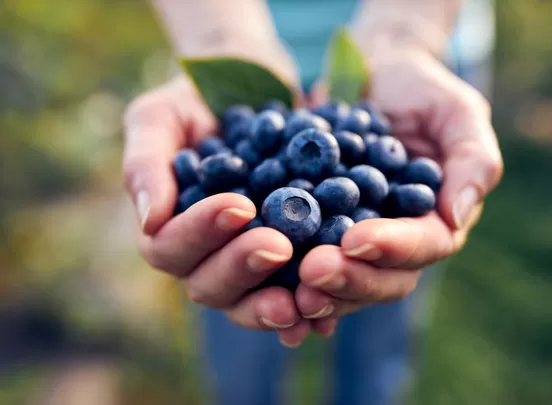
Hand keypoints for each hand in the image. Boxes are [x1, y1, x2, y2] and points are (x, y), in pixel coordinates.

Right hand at [122, 54, 310, 346]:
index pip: (170, 247)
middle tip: (279, 246)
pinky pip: (295, 294)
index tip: (240, 206)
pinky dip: (310, 306)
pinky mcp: (291, 262)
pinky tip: (329, 308)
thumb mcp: (163, 116)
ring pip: (251, 301)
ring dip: (274, 303)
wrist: (259, 90)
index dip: (201, 233)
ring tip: (306, 295)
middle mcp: (206, 255)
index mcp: (169, 227)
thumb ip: (146, 162)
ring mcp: (248, 263)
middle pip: (210, 285)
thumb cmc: (199, 102)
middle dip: (242, 267)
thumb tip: (149, 220)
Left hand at [298, 48, 503, 337]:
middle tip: (312, 271)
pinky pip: (306, 261)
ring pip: (344, 281)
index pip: (424, 246)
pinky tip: (267, 287)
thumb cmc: (421, 89)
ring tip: (287, 288)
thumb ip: (472, 160)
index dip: (391, 248)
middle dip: (349, 278)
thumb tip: (457, 216)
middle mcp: (398, 241)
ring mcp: (357, 241)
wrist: (371, 76)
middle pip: (382, 277)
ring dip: (317, 290)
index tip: (355, 240)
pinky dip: (288, 279)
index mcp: (436, 220)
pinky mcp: (320, 232)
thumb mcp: (456, 112)